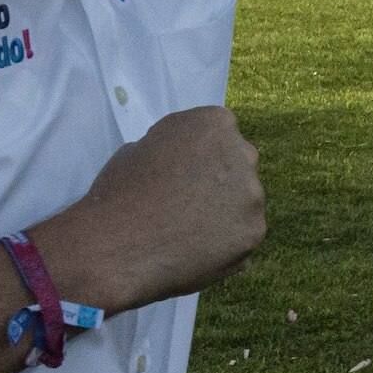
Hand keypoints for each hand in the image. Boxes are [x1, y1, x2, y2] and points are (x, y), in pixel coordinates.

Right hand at [33, 106, 264, 312]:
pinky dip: (225, 243)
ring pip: (244, 202)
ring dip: (224, 212)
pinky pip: (242, 235)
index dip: (200, 156)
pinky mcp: (254, 231)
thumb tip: (186, 163)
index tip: (182, 174)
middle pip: (238, 165)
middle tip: (188, 203)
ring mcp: (253, 194)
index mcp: (215, 123)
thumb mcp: (142, 146)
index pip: (219, 135)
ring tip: (188, 231)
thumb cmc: (120, 190)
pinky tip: (196, 249)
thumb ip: (176, 148)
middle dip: (219, 181)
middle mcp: (243, 153)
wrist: (117, 244)